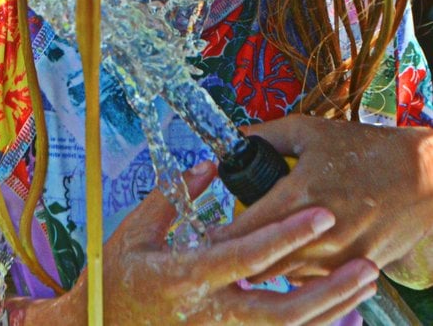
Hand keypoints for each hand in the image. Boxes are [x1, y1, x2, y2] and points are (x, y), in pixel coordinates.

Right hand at [65, 161, 378, 324]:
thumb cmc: (114, 277)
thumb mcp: (133, 229)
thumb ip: (171, 196)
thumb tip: (207, 166)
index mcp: (183, 276)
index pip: (244, 256)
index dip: (284, 234)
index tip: (318, 212)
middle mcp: (207, 313)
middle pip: (281, 311)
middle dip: (327, 290)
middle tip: (362, 266)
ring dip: (328, 312)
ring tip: (361, 288)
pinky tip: (335, 315)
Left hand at [217, 116, 432, 284]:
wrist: (423, 176)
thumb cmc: (363, 149)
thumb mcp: (308, 131)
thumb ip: (266, 135)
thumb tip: (235, 138)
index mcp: (299, 196)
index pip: (245, 230)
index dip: (219, 236)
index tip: (203, 236)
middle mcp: (317, 234)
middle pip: (261, 263)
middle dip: (238, 258)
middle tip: (221, 250)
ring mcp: (340, 256)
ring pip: (287, 277)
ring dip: (267, 268)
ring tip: (249, 256)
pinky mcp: (359, 268)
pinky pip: (316, 279)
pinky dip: (298, 272)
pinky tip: (288, 257)